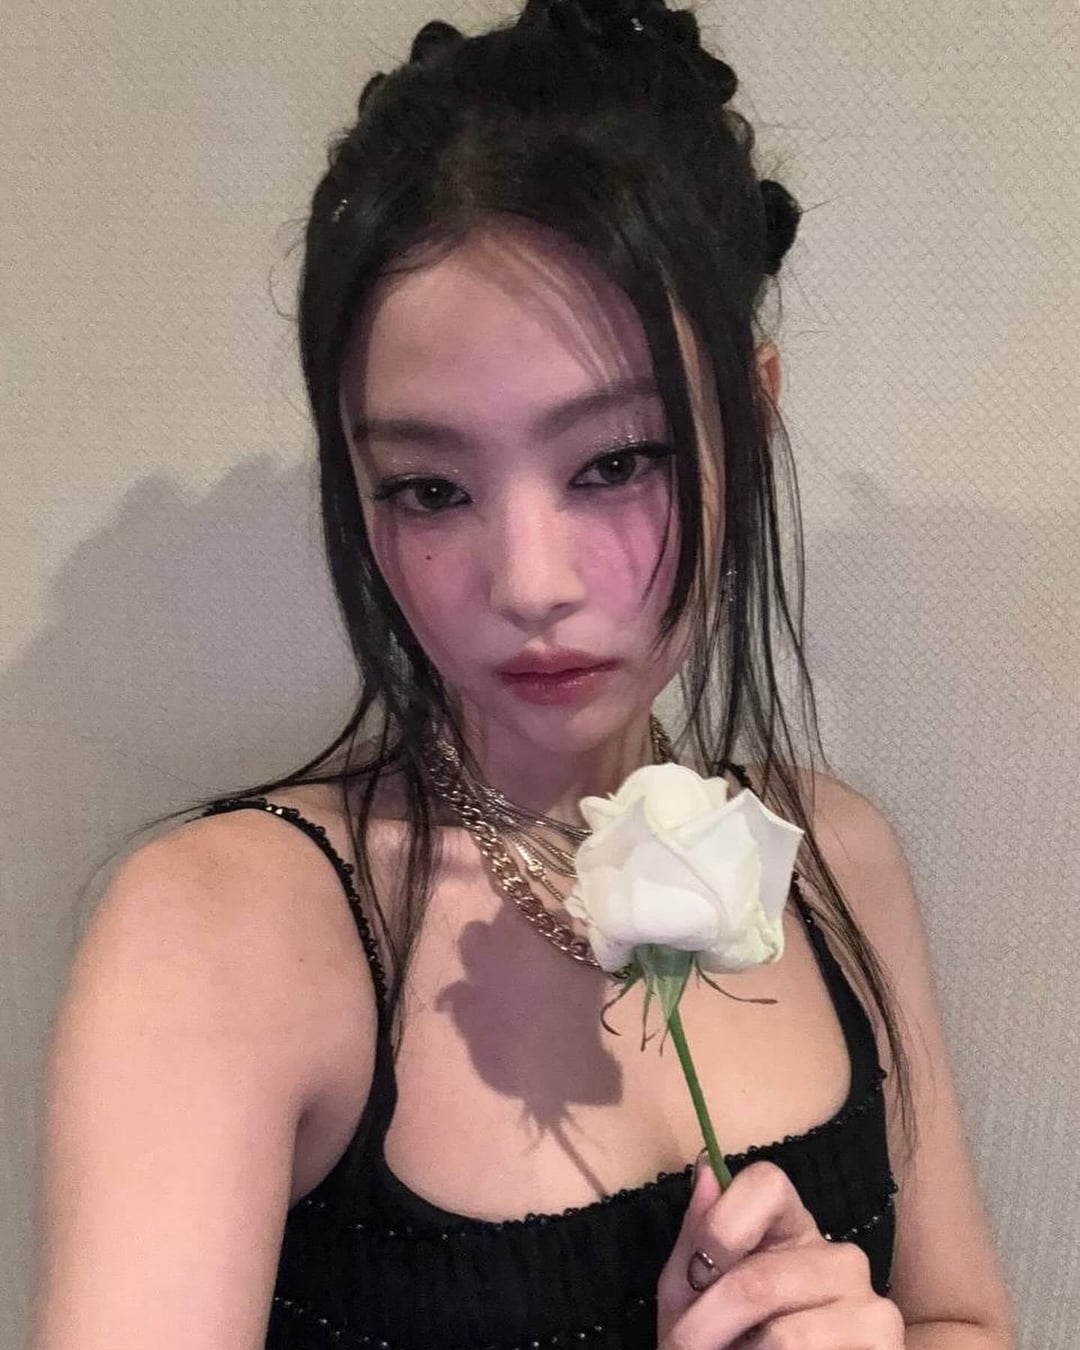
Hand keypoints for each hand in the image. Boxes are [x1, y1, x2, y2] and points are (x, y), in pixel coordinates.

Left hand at [657, 1159, 903, 1347]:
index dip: (721, 1226)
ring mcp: (871, 1306)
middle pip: (760, 1279)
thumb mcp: (695, 1292)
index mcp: (794, 1228)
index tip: (694, 1277)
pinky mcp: (885, 1348)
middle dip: (704, 1327)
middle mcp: (840, 1258)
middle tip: (681, 1349)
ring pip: (785, 1336)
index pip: (767, 1184)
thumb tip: (705, 1169)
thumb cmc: (726, 1339)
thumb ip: (695, 1238)